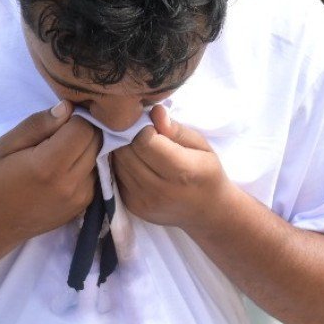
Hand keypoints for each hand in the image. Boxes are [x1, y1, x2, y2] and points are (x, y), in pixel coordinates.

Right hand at [0, 103, 100, 243]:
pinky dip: (85, 166)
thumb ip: (38, 124)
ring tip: (61, 154)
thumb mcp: (7, 145)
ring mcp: (81, 196)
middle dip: (83, 131)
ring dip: (86, 148)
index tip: (58, 123)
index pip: (83, 127)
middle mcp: (71, 183)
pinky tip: (64, 170)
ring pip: (100, 156)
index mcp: (49, 165)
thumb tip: (67, 107)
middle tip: (60, 136)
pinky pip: (96, 174)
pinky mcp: (85, 205)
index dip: (73, 118)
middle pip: (96, 140)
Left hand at [111, 105, 233, 231]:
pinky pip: (117, 176)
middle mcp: (159, 190)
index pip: (144, 141)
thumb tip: (155, 112)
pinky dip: (122, 165)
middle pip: (126, 152)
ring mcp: (143, 201)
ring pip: (118, 163)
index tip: (151, 125)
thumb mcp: (201, 146)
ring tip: (140, 147)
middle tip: (142, 133)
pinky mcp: (132, 206)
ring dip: (123, 150)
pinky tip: (137, 163)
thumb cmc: (206, 173)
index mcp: (182, 172)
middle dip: (130, 136)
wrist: (206, 212)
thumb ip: (177, 130)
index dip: (143, 128)